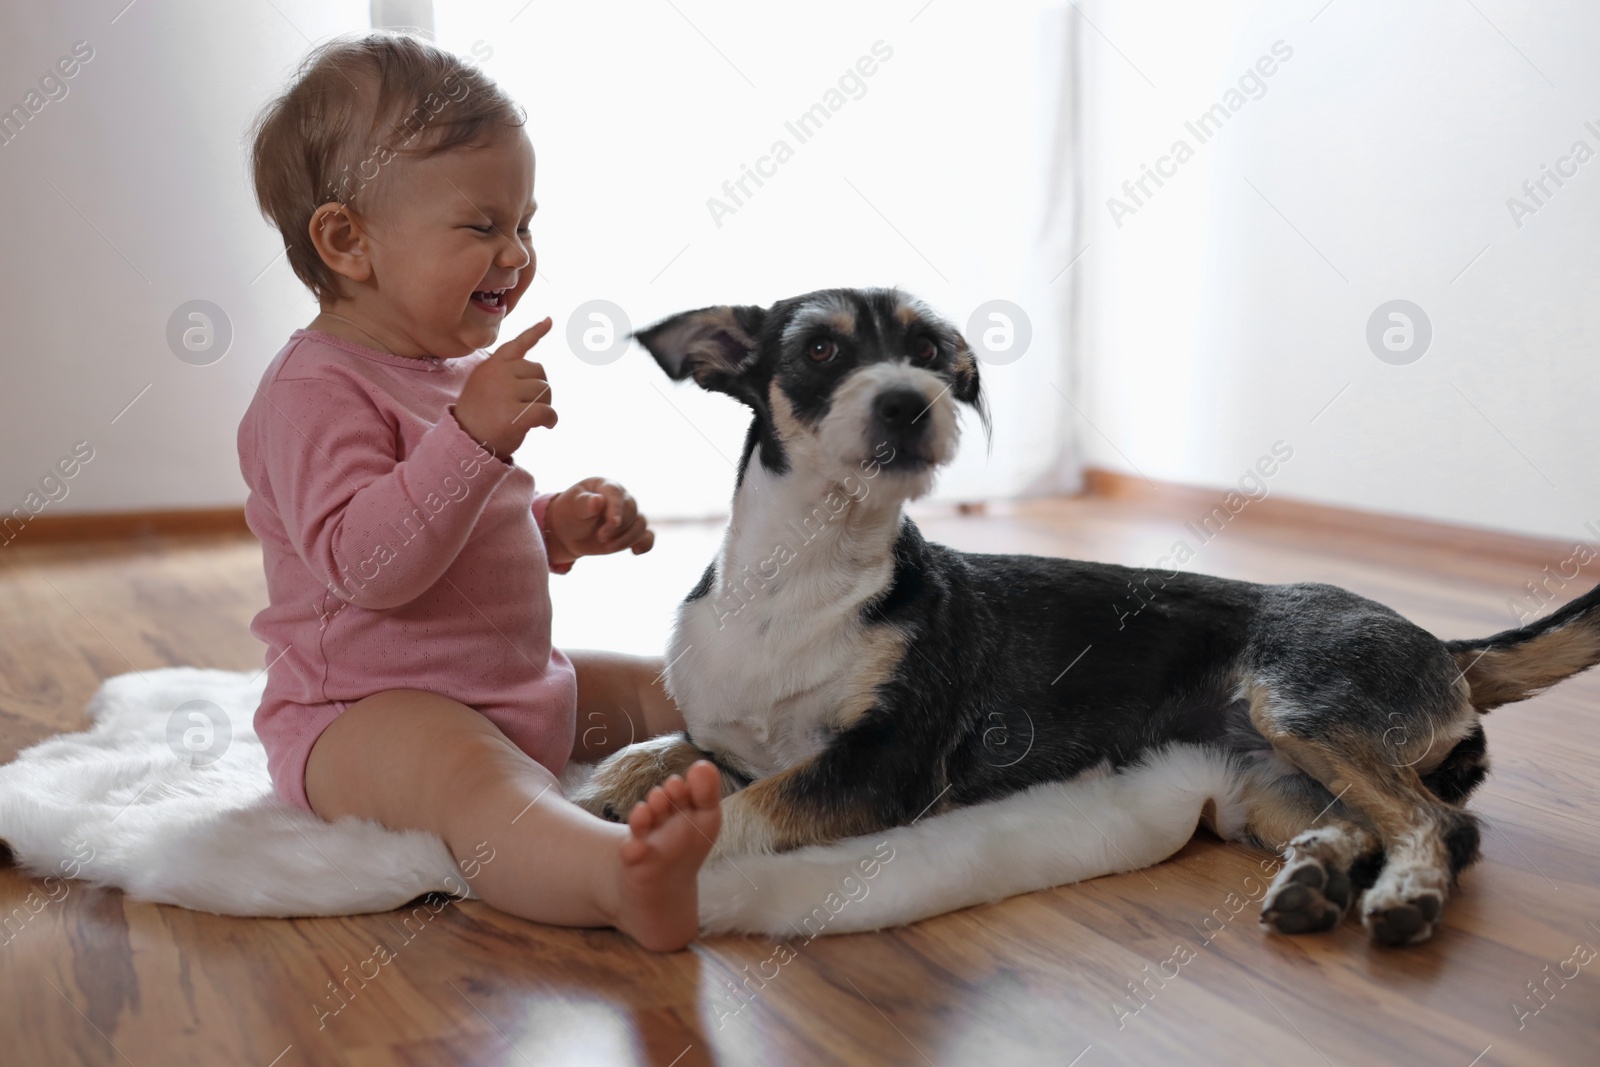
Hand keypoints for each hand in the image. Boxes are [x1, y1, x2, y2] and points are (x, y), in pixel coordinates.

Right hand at [453, 317, 555, 459]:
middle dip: (541, 388)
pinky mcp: (514, 415)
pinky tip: (547, 426)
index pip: (517, 345)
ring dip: (546, 404)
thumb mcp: (483, 385)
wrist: (465, 441)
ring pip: (545, 390)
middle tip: (532, 405)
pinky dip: (551, 419)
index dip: (535, 332)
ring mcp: (505, 393)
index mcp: (491, 365)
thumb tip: (535, 370)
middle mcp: (498, 374)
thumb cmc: (479, 415)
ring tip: (533, 417)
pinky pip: (546, 410)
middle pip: (539, 371)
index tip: (550, 320)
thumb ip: (503, 373)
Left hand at [544, 477, 654, 564]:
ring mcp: (628, 516)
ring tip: (607, 547)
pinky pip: (647, 537)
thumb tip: (598, 500)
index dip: (617, 508)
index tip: (614, 522)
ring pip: (640, 525)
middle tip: (600, 537)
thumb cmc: (569, 513)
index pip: (616, 493)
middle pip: (631, 510)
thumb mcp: (572, 506)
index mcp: (606, 486)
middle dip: (617, 527)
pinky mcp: (631, 532)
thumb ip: (584, 503)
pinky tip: (636, 552)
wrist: (568, 531)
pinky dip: (645, 544)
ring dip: (627, 539)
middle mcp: (621, 499)